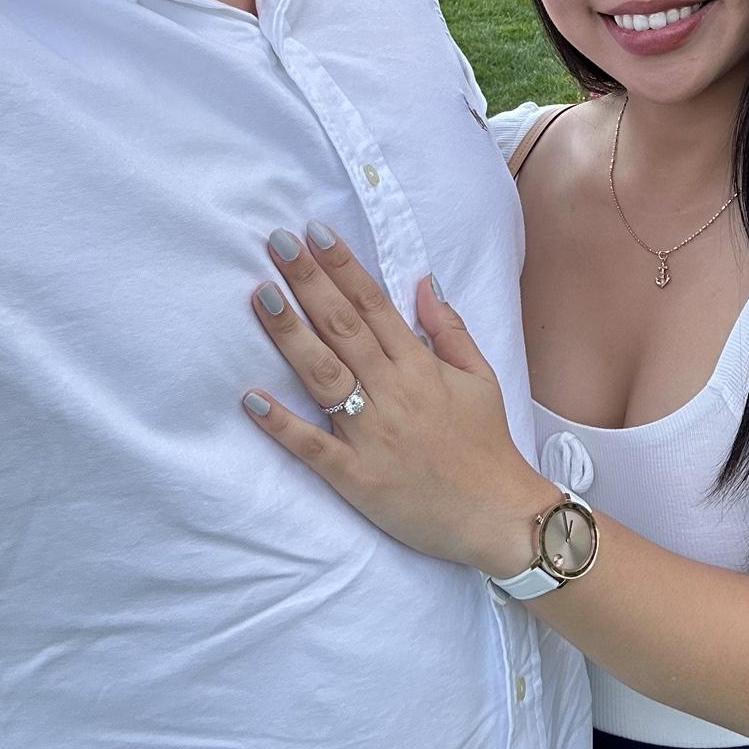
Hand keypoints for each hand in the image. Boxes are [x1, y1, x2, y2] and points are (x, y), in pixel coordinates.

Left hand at [241, 223, 557, 575]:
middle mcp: (393, 391)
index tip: (314, 232)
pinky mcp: (356, 477)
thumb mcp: (481, 377)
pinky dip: (281, 424)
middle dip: (309, 282)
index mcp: (420, 366)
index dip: (343, 266)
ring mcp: (372, 434)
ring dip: (290, 334)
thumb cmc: (487, 444)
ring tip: (262, 295)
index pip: (375, 304)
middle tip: (276, 243)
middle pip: (343, 327)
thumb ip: (450, 330)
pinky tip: (250, 399)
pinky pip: (313, 447)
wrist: (498, 515)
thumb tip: (423, 283)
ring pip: (323, 374)